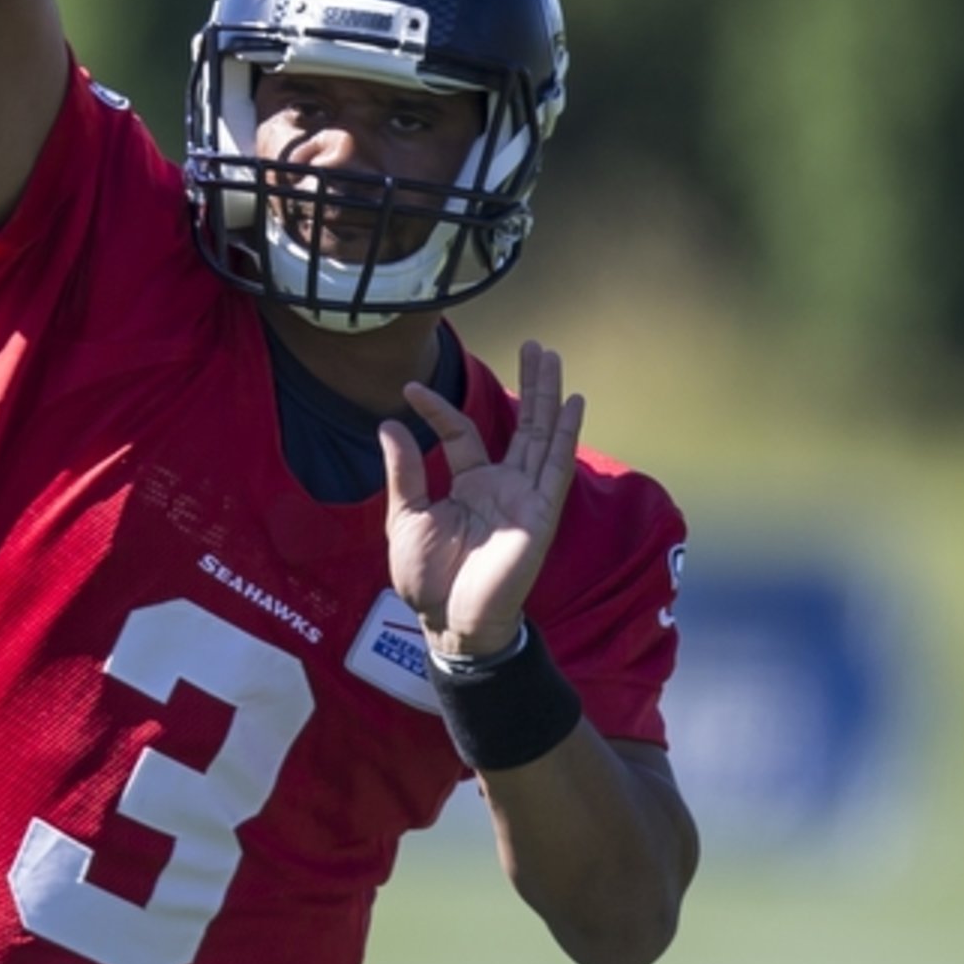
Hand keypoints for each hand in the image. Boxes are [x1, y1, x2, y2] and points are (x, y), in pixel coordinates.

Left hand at [382, 339, 584, 660]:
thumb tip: (389, 423)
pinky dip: (566, 433)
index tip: (411, 389)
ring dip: (548, 396)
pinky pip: (556, 466)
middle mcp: (503, 486)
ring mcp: (525, 497)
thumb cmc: (427, 577)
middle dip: (529, 385)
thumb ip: (404, 470)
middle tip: (533, 343)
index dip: (440, 410)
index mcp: (471, 485)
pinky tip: (573, 401)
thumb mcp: (406, 515)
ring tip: (550, 355)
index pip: (463, 433)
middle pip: (522, 424)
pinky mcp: (540, 513)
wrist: (447, 619)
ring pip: (542, 435)